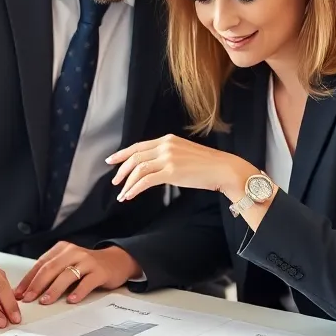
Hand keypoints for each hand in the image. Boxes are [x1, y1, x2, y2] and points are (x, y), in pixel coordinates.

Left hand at [15, 243, 141, 304]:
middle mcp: (73, 252)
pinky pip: (87, 282)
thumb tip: (28, 291)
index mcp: (62, 249)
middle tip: (29, 298)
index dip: (29, 279)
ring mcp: (87, 261)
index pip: (41, 264)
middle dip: (37, 285)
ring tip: (45, 301)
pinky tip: (71, 300)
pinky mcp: (100, 272)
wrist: (116, 261)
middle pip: (51, 268)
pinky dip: (78, 292)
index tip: (19, 293)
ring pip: (67, 275)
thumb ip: (51, 273)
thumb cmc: (87, 265)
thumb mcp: (68, 264)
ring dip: (54, 289)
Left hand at [107, 134, 254, 202]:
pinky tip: (130, 195)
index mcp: (167, 139)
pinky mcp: (171, 172)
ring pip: (138, 169)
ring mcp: (168, 158)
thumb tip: (154, 166)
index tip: (112, 160)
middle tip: (115, 181)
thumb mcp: (184, 152)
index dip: (123, 153)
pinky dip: (135, 189)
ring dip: (127, 183)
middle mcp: (165, 146)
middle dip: (121, 170)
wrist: (223, 168)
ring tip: (122, 194)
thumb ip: (168, 155)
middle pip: (135, 156)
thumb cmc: (206, 164)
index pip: (139, 145)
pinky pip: (145, 181)